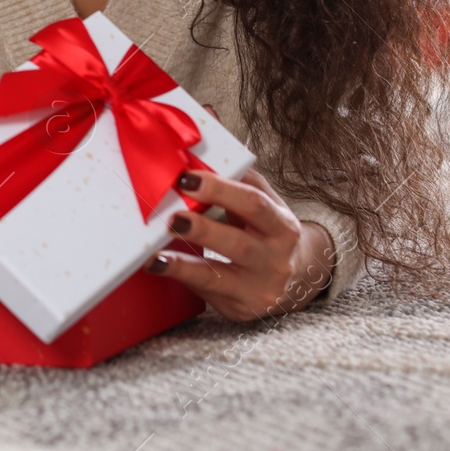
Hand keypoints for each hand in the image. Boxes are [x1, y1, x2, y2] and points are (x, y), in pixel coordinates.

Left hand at [144, 166, 334, 320]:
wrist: (294, 279)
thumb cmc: (268, 231)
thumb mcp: (266, 203)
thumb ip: (240, 177)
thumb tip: (205, 142)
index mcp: (282, 226)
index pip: (254, 205)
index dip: (220, 191)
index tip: (187, 179)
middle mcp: (276, 260)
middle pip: (238, 244)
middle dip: (203, 230)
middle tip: (172, 218)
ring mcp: (259, 289)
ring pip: (219, 277)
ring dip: (184, 265)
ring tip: (154, 254)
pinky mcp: (241, 308)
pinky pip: (207, 292)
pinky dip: (181, 278)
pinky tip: (158, 267)